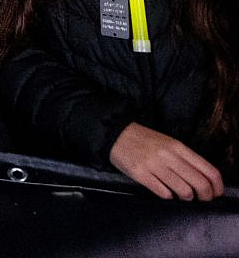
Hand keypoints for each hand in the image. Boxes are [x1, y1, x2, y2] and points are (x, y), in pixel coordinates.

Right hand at [109, 122, 223, 199]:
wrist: (116, 135)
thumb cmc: (146, 141)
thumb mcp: (169, 143)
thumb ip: (186, 159)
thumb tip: (205, 180)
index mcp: (178, 147)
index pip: (209, 171)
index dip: (217, 186)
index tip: (216, 193)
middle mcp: (168, 156)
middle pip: (199, 183)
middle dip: (205, 196)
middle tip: (202, 199)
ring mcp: (154, 165)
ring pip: (184, 191)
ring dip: (186, 198)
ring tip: (182, 195)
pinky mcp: (140, 174)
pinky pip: (163, 193)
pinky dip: (168, 196)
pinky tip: (165, 192)